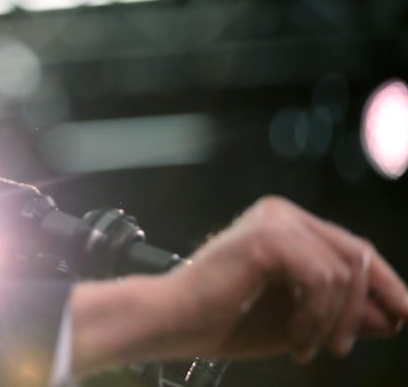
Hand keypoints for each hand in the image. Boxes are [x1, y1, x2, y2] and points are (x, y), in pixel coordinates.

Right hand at [169, 195, 407, 361]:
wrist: (175, 322)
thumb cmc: (224, 319)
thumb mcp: (298, 318)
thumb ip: (342, 312)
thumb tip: (394, 316)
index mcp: (284, 224)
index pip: (351, 248)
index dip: (383, 284)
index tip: (401, 318)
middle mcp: (280, 213)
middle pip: (355, 255)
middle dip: (362, 307)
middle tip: (342, 348)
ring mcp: (273, 220)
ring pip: (342, 271)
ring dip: (332, 320)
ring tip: (306, 347)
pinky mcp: (266, 237)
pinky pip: (321, 278)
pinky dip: (315, 316)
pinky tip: (294, 337)